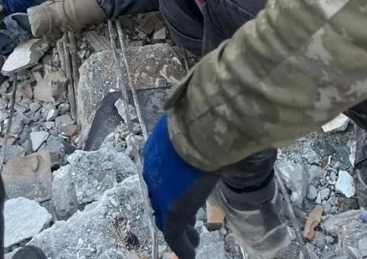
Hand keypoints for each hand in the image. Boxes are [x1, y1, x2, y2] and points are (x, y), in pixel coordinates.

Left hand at [143, 115, 219, 258]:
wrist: (203, 130)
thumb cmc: (204, 122)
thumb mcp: (197, 125)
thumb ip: (198, 132)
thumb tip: (212, 126)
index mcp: (157, 150)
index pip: (162, 176)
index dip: (173, 189)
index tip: (186, 195)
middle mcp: (154, 172)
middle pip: (163, 199)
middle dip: (176, 213)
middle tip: (189, 225)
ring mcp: (161, 193)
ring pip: (168, 220)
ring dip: (182, 233)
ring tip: (193, 240)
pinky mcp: (172, 211)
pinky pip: (174, 236)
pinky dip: (183, 248)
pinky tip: (191, 255)